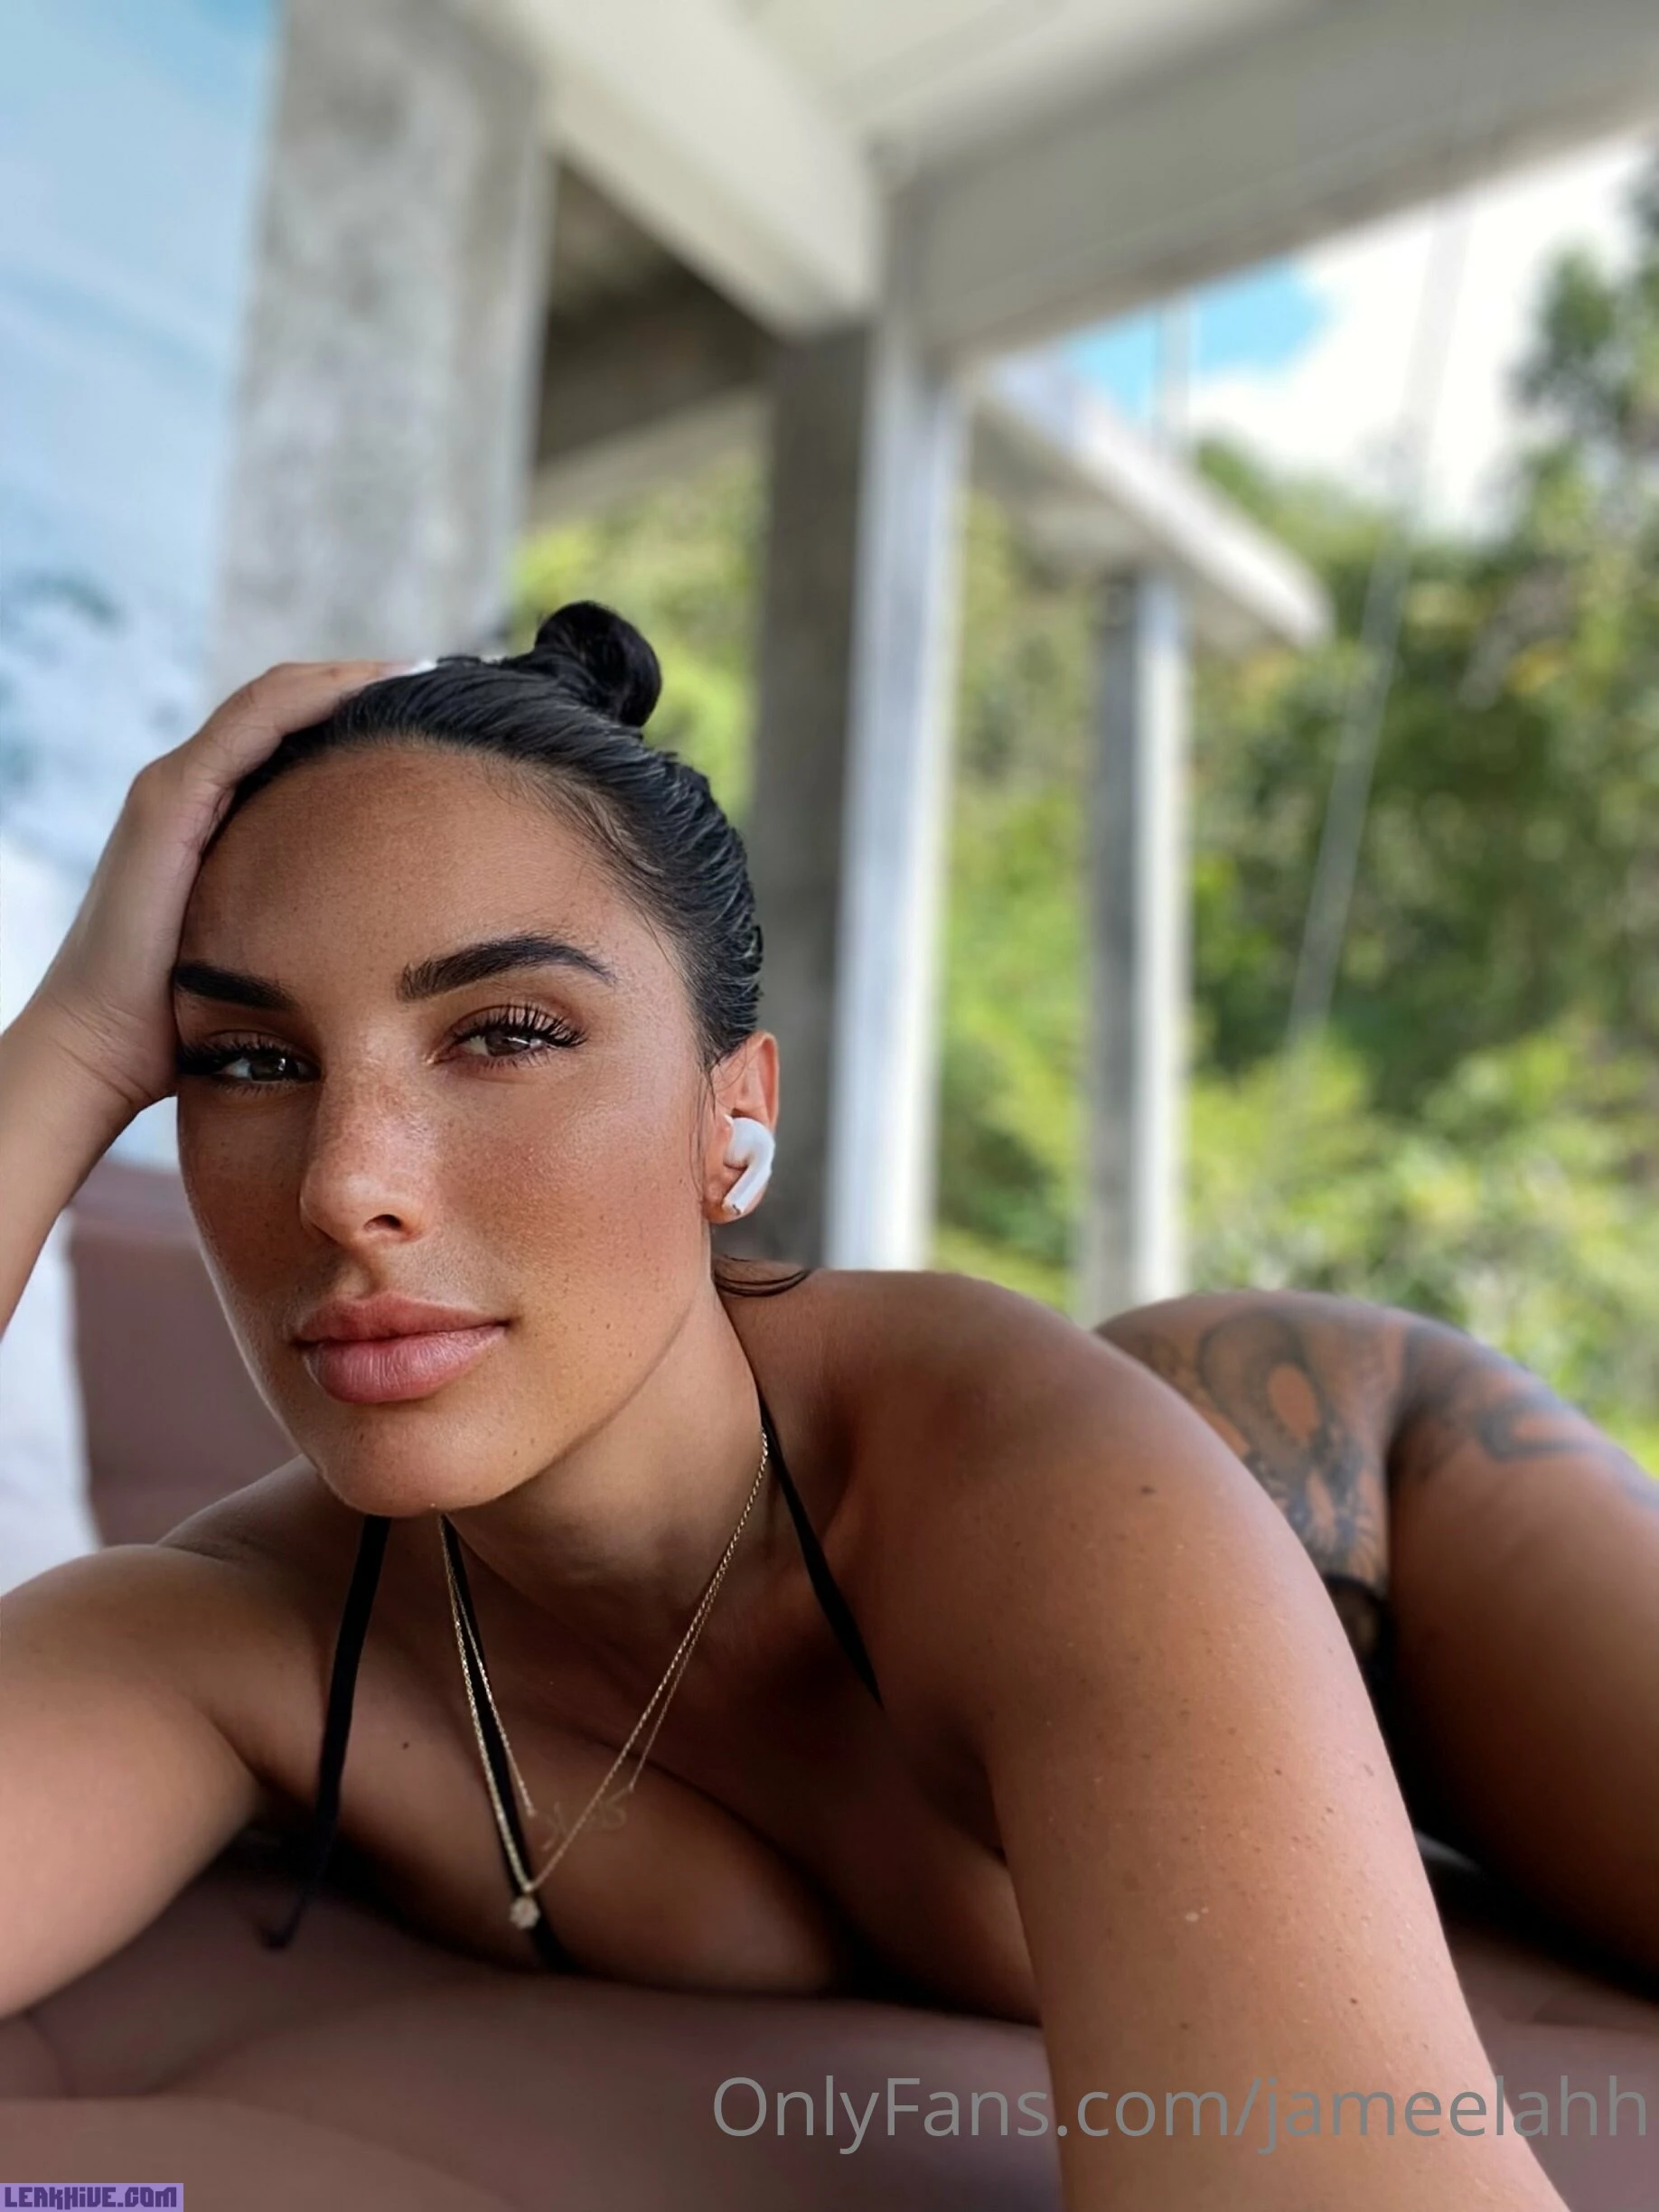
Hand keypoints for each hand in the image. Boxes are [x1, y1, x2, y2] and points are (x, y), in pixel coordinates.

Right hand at [18, 660, 398, 1125]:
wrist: (103, 1046)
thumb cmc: (184, 1013)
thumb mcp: (267, 942)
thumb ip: (307, 912)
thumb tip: (388, 923)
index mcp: (210, 811)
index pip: (288, 730)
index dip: (355, 707)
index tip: (432, 707)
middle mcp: (188, 783)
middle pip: (286, 701)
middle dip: (361, 682)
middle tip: (439, 676)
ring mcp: (174, 786)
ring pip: (271, 699)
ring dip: (346, 678)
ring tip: (419, 671)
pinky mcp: (169, 802)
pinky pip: (250, 726)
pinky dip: (311, 700)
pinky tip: (368, 692)